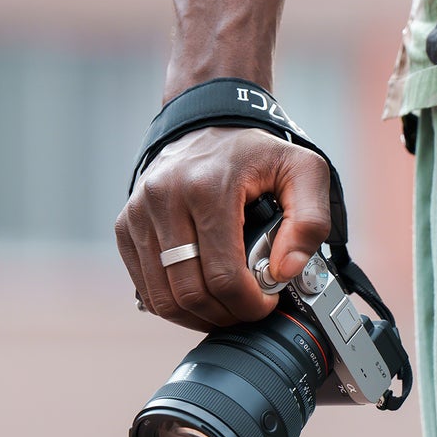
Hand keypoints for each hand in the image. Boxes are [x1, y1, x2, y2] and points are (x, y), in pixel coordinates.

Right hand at [115, 127, 330, 330]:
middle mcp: (165, 199)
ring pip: (162, 297)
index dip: (249, 304)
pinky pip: (144, 286)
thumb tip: (285, 271)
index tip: (266, 302)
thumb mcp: (303, 170)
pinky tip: (198, 294)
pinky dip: (172, 302)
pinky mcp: (126, 225)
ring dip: (196, 315)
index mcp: (208, 188)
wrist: (206, 121)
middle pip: (189, 292)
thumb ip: (311, 221)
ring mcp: (139, 213)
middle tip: (246, 309)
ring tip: (224, 307)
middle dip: (224, 314)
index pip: (224, 275)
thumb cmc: (255, 152)